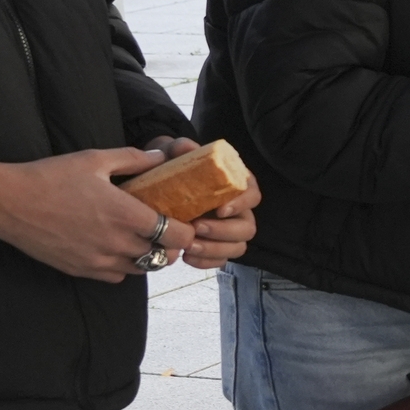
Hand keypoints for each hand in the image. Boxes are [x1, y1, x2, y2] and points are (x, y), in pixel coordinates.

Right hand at [0, 148, 175, 281]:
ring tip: (142, 238)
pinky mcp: (81, 270)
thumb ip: (133, 159)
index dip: (186, 230)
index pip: (177, 236)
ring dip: (148, 256)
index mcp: (126, 215)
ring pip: (141, 269)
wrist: (7, 203)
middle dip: (170, 244)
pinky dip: (124, 266)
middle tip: (165, 228)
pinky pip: (116, 276)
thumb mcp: (95, 159)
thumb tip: (161, 157)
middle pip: (163, 256)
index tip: (183, 220)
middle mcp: (117, 243)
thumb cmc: (50, 177)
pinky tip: (116, 248)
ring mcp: (98, 260)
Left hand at [137, 137, 261, 268]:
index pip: (253, 194)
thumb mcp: (173, 153)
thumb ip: (180, 148)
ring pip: (238, 247)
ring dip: (215, 249)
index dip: (242, 204)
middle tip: (196, 228)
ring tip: (188, 246)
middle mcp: (238, 210)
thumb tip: (187, 148)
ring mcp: (229, 231)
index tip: (220, 209)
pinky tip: (186, 257)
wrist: (156, 186)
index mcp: (236, 185)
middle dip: (224, 232)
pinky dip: (206, 262)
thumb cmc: (173, 168)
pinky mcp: (217, 248)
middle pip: (248, 227)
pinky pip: (221, 261)